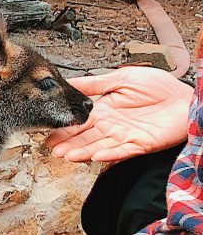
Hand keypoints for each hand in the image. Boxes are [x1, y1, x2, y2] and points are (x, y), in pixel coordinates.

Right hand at [46, 66, 192, 162]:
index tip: (47, 132)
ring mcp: (124, 137)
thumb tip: (70, 82)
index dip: (63, 127)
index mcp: (104, 110)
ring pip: (97, 147)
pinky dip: (108, 155)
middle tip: (52, 148)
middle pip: (84, 137)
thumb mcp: (123, 77)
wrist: (187, 99)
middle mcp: (111, 126)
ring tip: (66, 155)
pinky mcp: (139, 145)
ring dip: (81, 152)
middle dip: (68, 143)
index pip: (79, 121)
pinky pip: (121, 152)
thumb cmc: (159, 86)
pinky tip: (94, 156)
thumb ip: (96, 83)